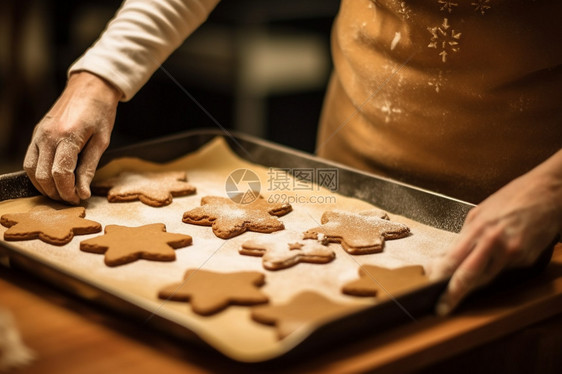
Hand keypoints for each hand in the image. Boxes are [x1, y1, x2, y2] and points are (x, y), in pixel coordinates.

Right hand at [24, 72, 121, 203]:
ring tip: (62, 192)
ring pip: (32, 170)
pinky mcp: (36, 133)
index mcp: (67, 136)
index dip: (68, 191)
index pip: (60, 174)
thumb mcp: (102, 141)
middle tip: (71, 199)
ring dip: (44, 187)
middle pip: (43, 176)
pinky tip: (51, 180)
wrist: (90, 87)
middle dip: (56, 193)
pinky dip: (38, 174)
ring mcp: (39, 134)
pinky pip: (30, 160)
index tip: (78, 198)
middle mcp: (48, 136)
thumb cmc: (100, 112)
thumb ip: (90, 167)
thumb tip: (82, 192)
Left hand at [429, 151, 561, 314]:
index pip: (454, 259)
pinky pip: (504, 269)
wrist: (548, 192)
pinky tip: (491, 261)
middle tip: (442, 307)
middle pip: (469, 276)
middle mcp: (495, 242)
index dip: (440, 275)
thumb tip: (445, 256)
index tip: (430, 285)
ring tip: (456, 291)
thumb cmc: (512, 198)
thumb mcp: (480, 213)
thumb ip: (464, 237)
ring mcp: (513, 253)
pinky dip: (493, 269)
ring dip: (471, 285)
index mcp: (479, 228)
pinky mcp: (527, 259)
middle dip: (453, 294)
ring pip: (486, 277)